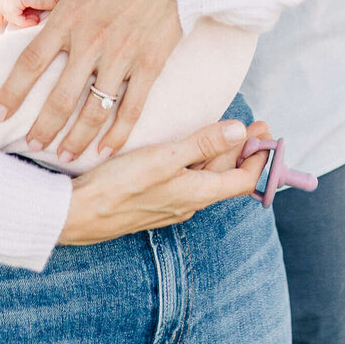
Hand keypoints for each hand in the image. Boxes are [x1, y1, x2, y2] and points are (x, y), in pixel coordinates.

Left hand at [0, 0, 181, 161]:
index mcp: (70, 14)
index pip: (31, 62)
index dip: (12, 92)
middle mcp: (92, 42)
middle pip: (60, 97)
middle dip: (43, 126)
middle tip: (31, 144)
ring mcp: (123, 56)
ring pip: (94, 110)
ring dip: (76, 138)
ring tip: (64, 155)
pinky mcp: (150, 64)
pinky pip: (133, 107)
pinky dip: (120, 133)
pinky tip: (108, 150)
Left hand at [0, 0, 60, 31]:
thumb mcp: (37, 5)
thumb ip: (25, 9)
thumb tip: (16, 23)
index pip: (3, 0)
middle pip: (2, 7)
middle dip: (11, 19)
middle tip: (27, 24)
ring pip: (7, 12)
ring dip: (22, 20)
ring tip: (36, 19)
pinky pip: (13, 15)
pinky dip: (24, 21)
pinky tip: (36, 19)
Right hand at [57, 116, 268, 244]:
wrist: (76, 215)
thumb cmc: (118, 187)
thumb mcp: (163, 159)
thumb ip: (202, 144)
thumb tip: (239, 130)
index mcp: (196, 194)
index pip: (241, 179)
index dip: (258, 157)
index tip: (268, 134)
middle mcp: (187, 203)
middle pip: (224, 177)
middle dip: (241, 151)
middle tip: (255, 127)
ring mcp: (169, 204)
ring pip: (205, 179)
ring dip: (220, 156)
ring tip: (229, 134)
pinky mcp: (152, 201)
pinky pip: (186, 182)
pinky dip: (198, 163)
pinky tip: (190, 152)